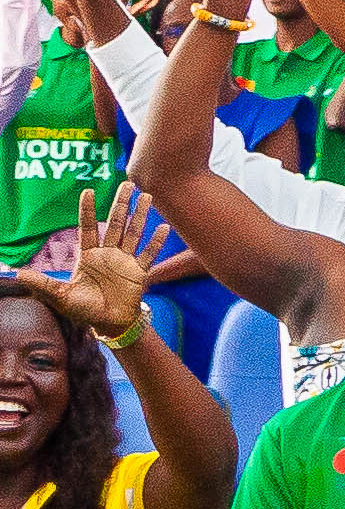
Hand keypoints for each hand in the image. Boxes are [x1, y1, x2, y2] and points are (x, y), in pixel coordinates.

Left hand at [48, 195, 153, 342]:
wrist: (109, 324)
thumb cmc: (84, 310)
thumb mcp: (61, 297)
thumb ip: (43, 284)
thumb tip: (17, 274)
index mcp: (89, 256)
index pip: (87, 228)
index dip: (87, 210)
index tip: (89, 191)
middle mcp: (108, 254)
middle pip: (115, 224)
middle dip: (121, 204)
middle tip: (127, 184)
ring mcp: (125, 261)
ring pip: (133, 233)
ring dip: (140, 215)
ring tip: (146, 196)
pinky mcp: (139, 272)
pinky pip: (148, 254)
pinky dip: (156, 242)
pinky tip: (163, 228)